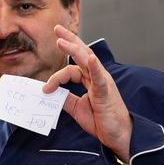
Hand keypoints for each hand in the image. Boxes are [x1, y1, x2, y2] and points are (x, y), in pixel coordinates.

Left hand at [43, 25, 131, 161]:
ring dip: (74, 49)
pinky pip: (100, 77)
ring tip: (61, 40)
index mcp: (91, 80)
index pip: (72, 69)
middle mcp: (97, 77)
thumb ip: (65, 99)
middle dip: (69, 40)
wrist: (118, 135)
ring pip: (88, 61)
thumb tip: (50, 94)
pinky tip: (89, 58)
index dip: (56, 76)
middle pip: (82, 54)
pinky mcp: (106, 92)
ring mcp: (103, 83)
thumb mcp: (77, 109)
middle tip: (57, 29)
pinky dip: (94, 67)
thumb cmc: (102, 121)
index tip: (45, 88)